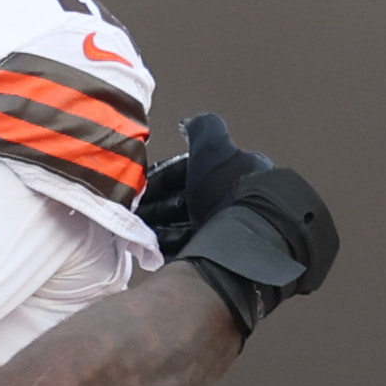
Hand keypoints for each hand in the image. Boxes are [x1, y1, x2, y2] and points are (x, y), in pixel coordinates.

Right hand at [149, 116, 339, 333]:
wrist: (250, 242)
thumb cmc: (229, 192)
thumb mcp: (213, 148)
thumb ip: (203, 129)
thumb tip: (189, 123)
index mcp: (236, 174)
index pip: (195, 172)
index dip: (165, 176)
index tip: (141, 187)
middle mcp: (235, 203)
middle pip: (189, 202)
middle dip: (160, 205)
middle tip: (136, 214)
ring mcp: (231, 234)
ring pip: (187, 228)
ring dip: (161, 229)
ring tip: (141, 234)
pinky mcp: (225, 262)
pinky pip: (191, 252)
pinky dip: (171, 250)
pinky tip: (155, 251)